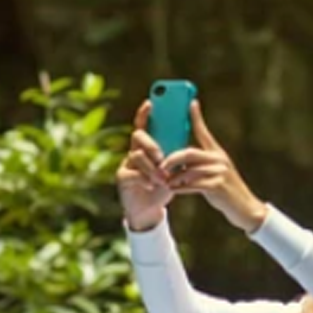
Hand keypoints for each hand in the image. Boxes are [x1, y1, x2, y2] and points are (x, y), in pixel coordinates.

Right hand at [115, 101, 175, 231]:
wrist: (150, 209)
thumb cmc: (163, 185)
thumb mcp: (174, 168)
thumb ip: (176, 153)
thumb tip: (190, 136)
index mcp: (147, 146)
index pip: (144, 125)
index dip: (145, 113)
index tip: (151, 102)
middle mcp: (134, 151)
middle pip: (138, 136)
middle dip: (151, 144)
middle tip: (161, 157)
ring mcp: (126, 164)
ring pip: (136, 156)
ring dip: (151, 167)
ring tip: (162, 179)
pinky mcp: (122, 178)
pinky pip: (132, 173)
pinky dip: (144, 179)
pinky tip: (152, 185)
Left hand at [159, 101, 267, 232]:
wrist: (245, 208)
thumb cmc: (226, 191)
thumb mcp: (217, 173)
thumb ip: (202, 164)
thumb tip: (180, 160)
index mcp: (218, 154)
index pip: (204, 132)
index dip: (197, 117)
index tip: (191, 103)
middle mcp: (219, 160)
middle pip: (188, 152)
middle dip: (171, 159)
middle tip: (160, 165)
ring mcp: (219, 173)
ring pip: (188, 171)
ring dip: (173, 177)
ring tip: (164, 182)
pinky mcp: (217, 186)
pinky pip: (192, 185)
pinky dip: (180, 188)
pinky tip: (173, 190)